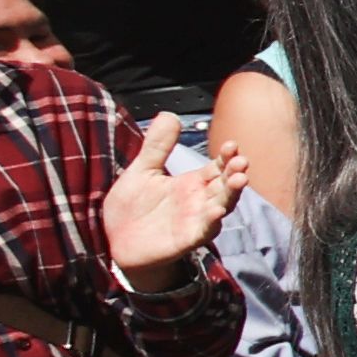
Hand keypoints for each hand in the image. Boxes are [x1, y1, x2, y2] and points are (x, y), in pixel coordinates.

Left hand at [103, 115, 241, 284]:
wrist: (115, 241)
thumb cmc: (131, 208)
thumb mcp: (142, 171)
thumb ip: (157, 146)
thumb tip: (170, 115)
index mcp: (191, 183)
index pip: (217, 167)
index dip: (227, 157)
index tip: (232, 145)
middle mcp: (198, 201)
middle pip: (225, 185)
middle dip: (235, 173)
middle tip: (242, 162)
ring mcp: (195, 220)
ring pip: (222, 206)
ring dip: (232, 195)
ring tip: (240, 180)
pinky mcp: (186, 239)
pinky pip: (204, 230)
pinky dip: (212, 222)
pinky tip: (216, 211)